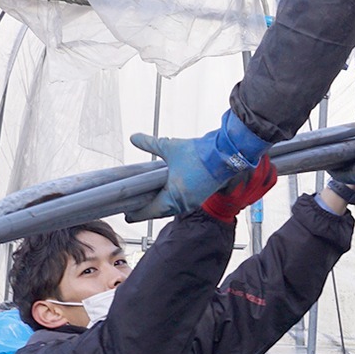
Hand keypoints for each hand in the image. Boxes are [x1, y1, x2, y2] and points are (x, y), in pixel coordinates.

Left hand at [127, 112, 270, 220]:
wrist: (226, 153)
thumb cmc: (200, 153)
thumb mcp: (170, 147)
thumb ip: (150, 144)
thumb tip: (134, 138)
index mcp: (174, 196)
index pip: (151, 211)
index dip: (137, 213)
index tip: (128, 215)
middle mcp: (184, 203)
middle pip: (159, 212)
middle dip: (147, 210)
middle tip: (134, 209)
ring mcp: (193, 201)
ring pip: (171, 208)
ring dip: (159, 205)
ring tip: (148, 201)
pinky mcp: (200, 196)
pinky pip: (180, 204)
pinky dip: (170, 201)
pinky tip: (165, 194)